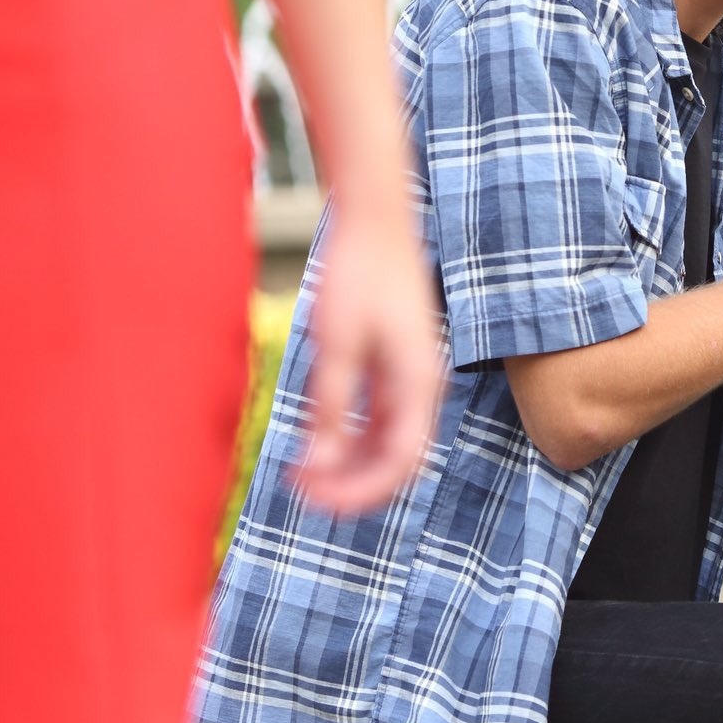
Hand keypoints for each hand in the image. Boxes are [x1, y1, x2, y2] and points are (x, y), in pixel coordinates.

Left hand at [299, 215, 443, 511]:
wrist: (373, 220)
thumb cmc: (358, 275)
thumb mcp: (335, 345)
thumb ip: (329, 407)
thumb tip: (319, 464)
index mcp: (418, 384)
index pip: (400, 463)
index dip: (359, 492)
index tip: (315, 502)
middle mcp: (422, 387)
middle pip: (396, 460)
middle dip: (350, 484)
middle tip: (300, 491)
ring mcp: (410, 377)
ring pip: (386, 442)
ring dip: (348, 464)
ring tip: (302, 472)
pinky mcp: (394, 365)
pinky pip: (376, 419)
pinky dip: (348, 437)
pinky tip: (313, 440)